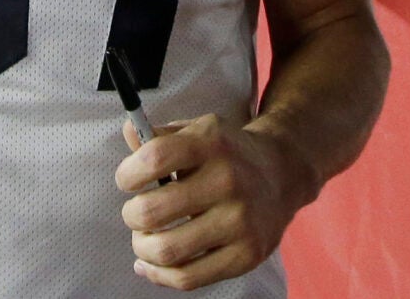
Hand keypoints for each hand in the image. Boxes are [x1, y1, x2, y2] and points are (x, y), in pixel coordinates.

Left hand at [117, 114, 309, 289]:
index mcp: (211, 144)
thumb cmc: (226, 154)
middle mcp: (227, 181)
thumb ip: (159, 135)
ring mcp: (240, 222)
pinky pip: (188, 277)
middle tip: (136, 213)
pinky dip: (159, 274)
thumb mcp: (198, 132)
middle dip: (131, 215)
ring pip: (167, 250)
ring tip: (144, 239)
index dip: (128, 174)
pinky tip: (150, 263)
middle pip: (152, 211)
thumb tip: (128, 132)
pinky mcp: (246, 255)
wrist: (281, 174)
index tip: (128, 181)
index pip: (153, 159)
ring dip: (142, 247)